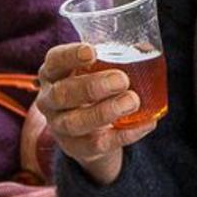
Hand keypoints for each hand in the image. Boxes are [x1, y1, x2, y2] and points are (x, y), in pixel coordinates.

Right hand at [37, 43, 158, 186]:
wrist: (86, 134)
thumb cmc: (91, 92)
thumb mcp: (94, 73)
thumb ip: (113, 59)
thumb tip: (145, 47)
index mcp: (52, 74)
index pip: (54, 61)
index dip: (70, 56)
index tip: (92, 52)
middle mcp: (50, 100)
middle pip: (62, 94)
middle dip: (92, 86)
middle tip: (121, 79)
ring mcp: (60, 127)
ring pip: (75, 122)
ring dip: (105, 112)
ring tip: (132, 101)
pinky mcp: (77, 148)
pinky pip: (99, 144)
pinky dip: (125, 134)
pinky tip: (146, 123)